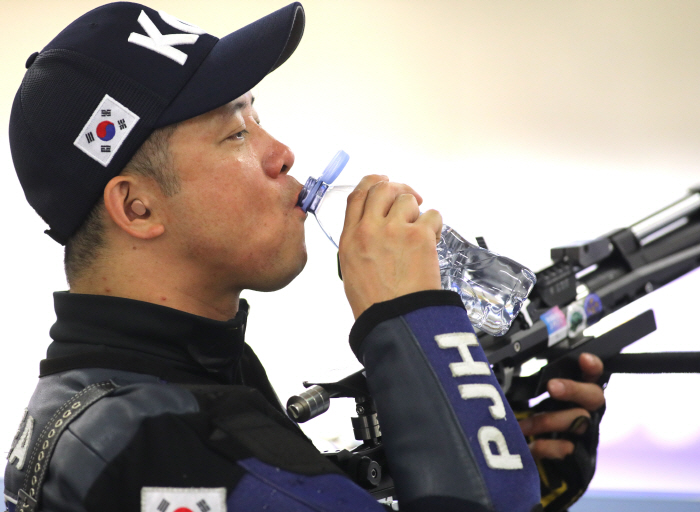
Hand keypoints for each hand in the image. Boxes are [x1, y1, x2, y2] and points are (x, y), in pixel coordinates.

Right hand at [338, 175, 442, 318]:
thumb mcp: (352, 269)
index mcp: (350, 238)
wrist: (396, 320)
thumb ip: (360, 243)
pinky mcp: (420, 236)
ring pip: (408, 199)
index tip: (382, 180)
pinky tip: (432, 240)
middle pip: (383, 188)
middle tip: (410, 197)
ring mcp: (395, 230)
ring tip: (420, 231)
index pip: (357, 195)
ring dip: (417, 211)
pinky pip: (432, 215)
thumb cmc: (376, 304)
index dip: (372, 182)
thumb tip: (375, 228)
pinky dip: (435, 225)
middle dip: (398, 188)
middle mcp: (370, 229)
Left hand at [518, 353, 604, 459]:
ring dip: (548, 420)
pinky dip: (547, 446)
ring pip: (578, 422)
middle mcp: (586, 410)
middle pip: (594, 396)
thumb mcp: (532, 399)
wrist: (534, 456)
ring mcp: (584, 434)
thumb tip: (503, 375)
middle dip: (573, 389)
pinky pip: (566, 449)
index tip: (583, 358)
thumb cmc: (534, 419)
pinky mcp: (576, 457)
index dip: (592, 366)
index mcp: (576, 392)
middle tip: (552, 387)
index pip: (593, 374)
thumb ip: (528, 386)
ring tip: (524, 425)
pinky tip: (532, 445)